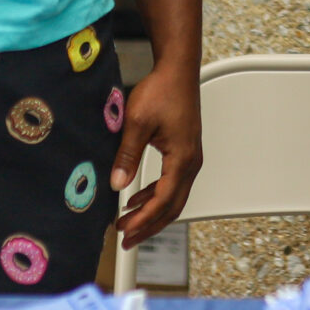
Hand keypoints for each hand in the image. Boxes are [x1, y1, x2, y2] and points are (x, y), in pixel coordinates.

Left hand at [110, 61, 200, 248]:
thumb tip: (117, 184)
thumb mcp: (138, 122)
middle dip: (149, 226)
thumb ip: (127, 155)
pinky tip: (137, 198)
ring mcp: (190, 158)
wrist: (177, 70)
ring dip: (151, 212)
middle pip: (172, 207)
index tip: (125, 232)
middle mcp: (191, 162)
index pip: (163, 201)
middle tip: (127, 240)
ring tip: (128, 222)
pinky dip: (155, 196)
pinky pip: (173, 183)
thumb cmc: (162, 90)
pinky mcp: (185, 152)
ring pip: (174, 197)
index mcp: (182, 158)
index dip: (143, 220)